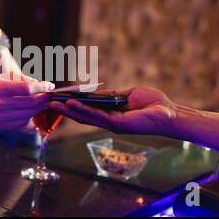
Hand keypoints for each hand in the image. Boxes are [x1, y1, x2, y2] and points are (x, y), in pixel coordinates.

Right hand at [0, 72, 54, 130]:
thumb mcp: (7, 76)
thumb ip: (25, 79)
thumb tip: (43, 85)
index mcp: (1, 89)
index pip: (26, 89)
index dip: (41, 87)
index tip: (50, 86)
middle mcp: (0, 104)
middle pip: (30, 103)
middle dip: (44, 98)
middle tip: (49, 94)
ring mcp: (1, 117)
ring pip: (30, 114)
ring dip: (40, 108)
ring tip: (42, 101)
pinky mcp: (3, 126)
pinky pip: (25, 122)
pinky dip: (31, 116)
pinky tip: (32, 110)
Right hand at [49, 86, 175, 135]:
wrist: (168, 113)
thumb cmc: (153, 103)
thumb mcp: (128, 94)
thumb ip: (111, 95)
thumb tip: (94, 93)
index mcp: (111, 113)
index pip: (88, 109)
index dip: (74, 104)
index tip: (61, 98)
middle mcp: (109, 121)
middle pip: (83, 115)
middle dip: (66, 110)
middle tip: (50, 103)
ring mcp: (112, 124)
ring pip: (86, 117)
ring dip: (69, 111)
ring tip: (54, 105)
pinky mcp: (117, 124)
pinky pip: (96, 116)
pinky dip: (82, 110)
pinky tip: (71, 105)